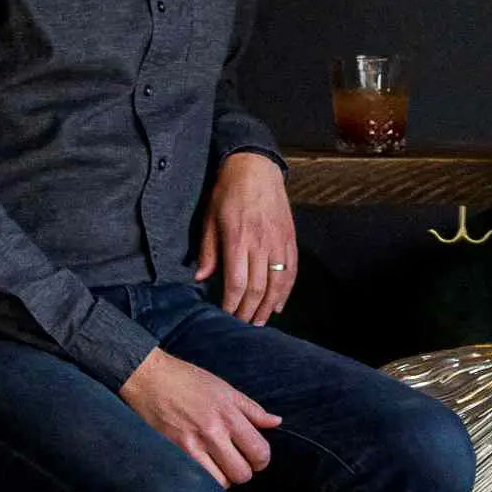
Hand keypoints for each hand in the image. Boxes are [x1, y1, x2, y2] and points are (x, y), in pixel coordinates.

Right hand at [120, 347, 281, 488]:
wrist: (150, 379)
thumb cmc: (187, 380)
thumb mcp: (224, 388)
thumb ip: (251, 409)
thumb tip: (275, 422)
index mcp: (229, 413)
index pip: (259, 451)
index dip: (262, 459)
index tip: (255, 457)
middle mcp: (214, 431)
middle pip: (243, 472)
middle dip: (244, 470)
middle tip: (236, 461)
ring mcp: (194, 445)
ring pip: (223, 482)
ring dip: (224, 477)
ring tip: (218, 465)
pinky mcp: (176, 454)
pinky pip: (200, 481)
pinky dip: (206, 480)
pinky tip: (203, 468)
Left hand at [196, 151, 296, 324]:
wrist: (255, 167)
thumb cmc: (228, 191)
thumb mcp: (210, 217)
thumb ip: (208, 249)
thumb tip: (200, 278)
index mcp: (238, 238)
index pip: (237, 282)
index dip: (232, 304)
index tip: (225, 315)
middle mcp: (261, 242)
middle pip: (258, 287)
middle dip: (249, 311)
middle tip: (241, 325)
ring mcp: (278, 241)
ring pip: (278, 283)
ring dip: (269, 306)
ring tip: (260, 321)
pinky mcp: (290, 238)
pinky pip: (291, 270)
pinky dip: (287, 290)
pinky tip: (279, 304)